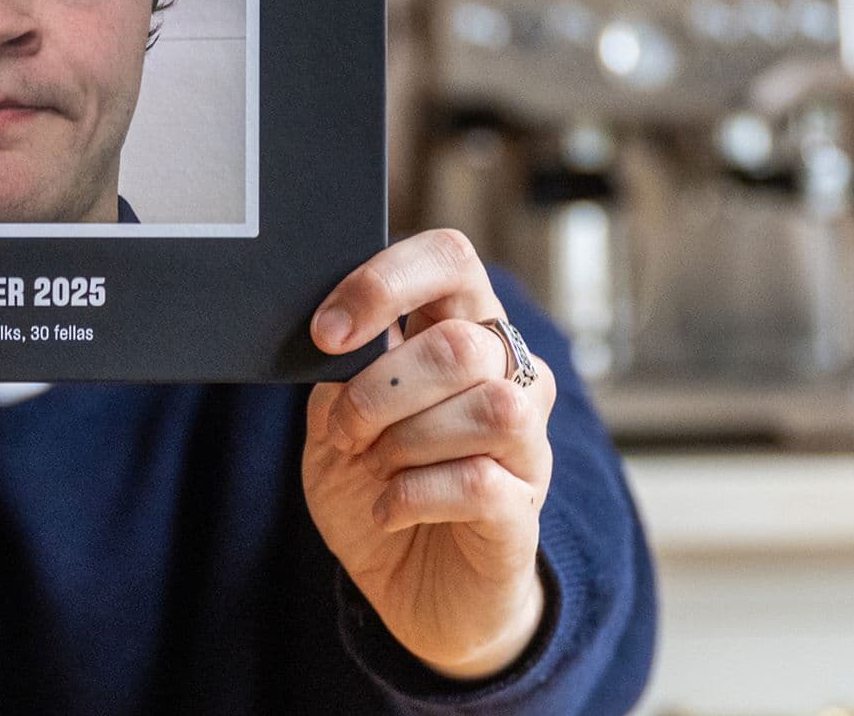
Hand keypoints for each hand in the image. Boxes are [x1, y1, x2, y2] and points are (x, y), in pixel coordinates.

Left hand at [300, 229, 557, 680]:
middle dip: (380, 389)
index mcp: (458, 333)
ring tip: (376, 470)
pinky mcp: (525, 508)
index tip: (327, 333)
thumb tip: (335, 341)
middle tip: (346, 431)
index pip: (451, 259)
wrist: (414, 594)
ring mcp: (527, 444)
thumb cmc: (378, 493)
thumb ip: (339, 379)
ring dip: (406, 441)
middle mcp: (508, 376)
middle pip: (462, 343)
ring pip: (489, 406)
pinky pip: (480, 482)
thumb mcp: (334, 430)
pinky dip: (415, 495)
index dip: (387, 281)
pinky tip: (388, 509)